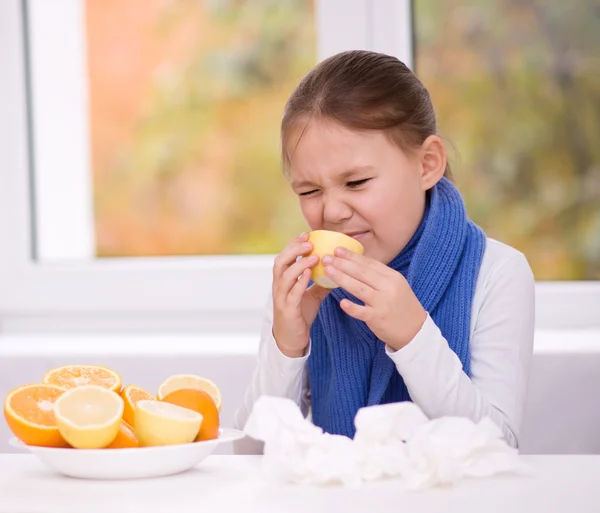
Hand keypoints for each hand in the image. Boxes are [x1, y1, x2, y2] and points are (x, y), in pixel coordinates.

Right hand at [272, 233, 331, 357]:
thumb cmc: (300, 315)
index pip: (284, 257)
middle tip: (308, 242)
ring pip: (284, 276)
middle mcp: (279, 287)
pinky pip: (292, 293)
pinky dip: (300, 282)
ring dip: (298, 264)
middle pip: (280, 262)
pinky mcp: (287, 309)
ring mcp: (281, 298)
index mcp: (283, 281)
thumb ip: (320, 282)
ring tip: (313, 256)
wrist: (291, 339)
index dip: (293, 244)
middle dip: (293, 250)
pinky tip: (309, 275)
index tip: (306, 234)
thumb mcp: (312, 295)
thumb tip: (336, 270)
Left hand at [322, 247, 426, 350]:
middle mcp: (388, 288)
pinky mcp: (378, 318)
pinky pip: (362, 312)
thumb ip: (379, 276)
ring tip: (328, 270)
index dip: (352, 256)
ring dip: (342, 278)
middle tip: (326, 257)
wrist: (415, 330)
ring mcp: (383, 303)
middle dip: (342, 264)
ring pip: (359, 288)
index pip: (369, 263)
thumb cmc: (401, 305)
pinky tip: (341, 302)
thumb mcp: (396, 285)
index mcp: (392, 277)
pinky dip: (352, 307)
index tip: (337, 250)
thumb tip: (356, 262)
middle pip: (362, 273)